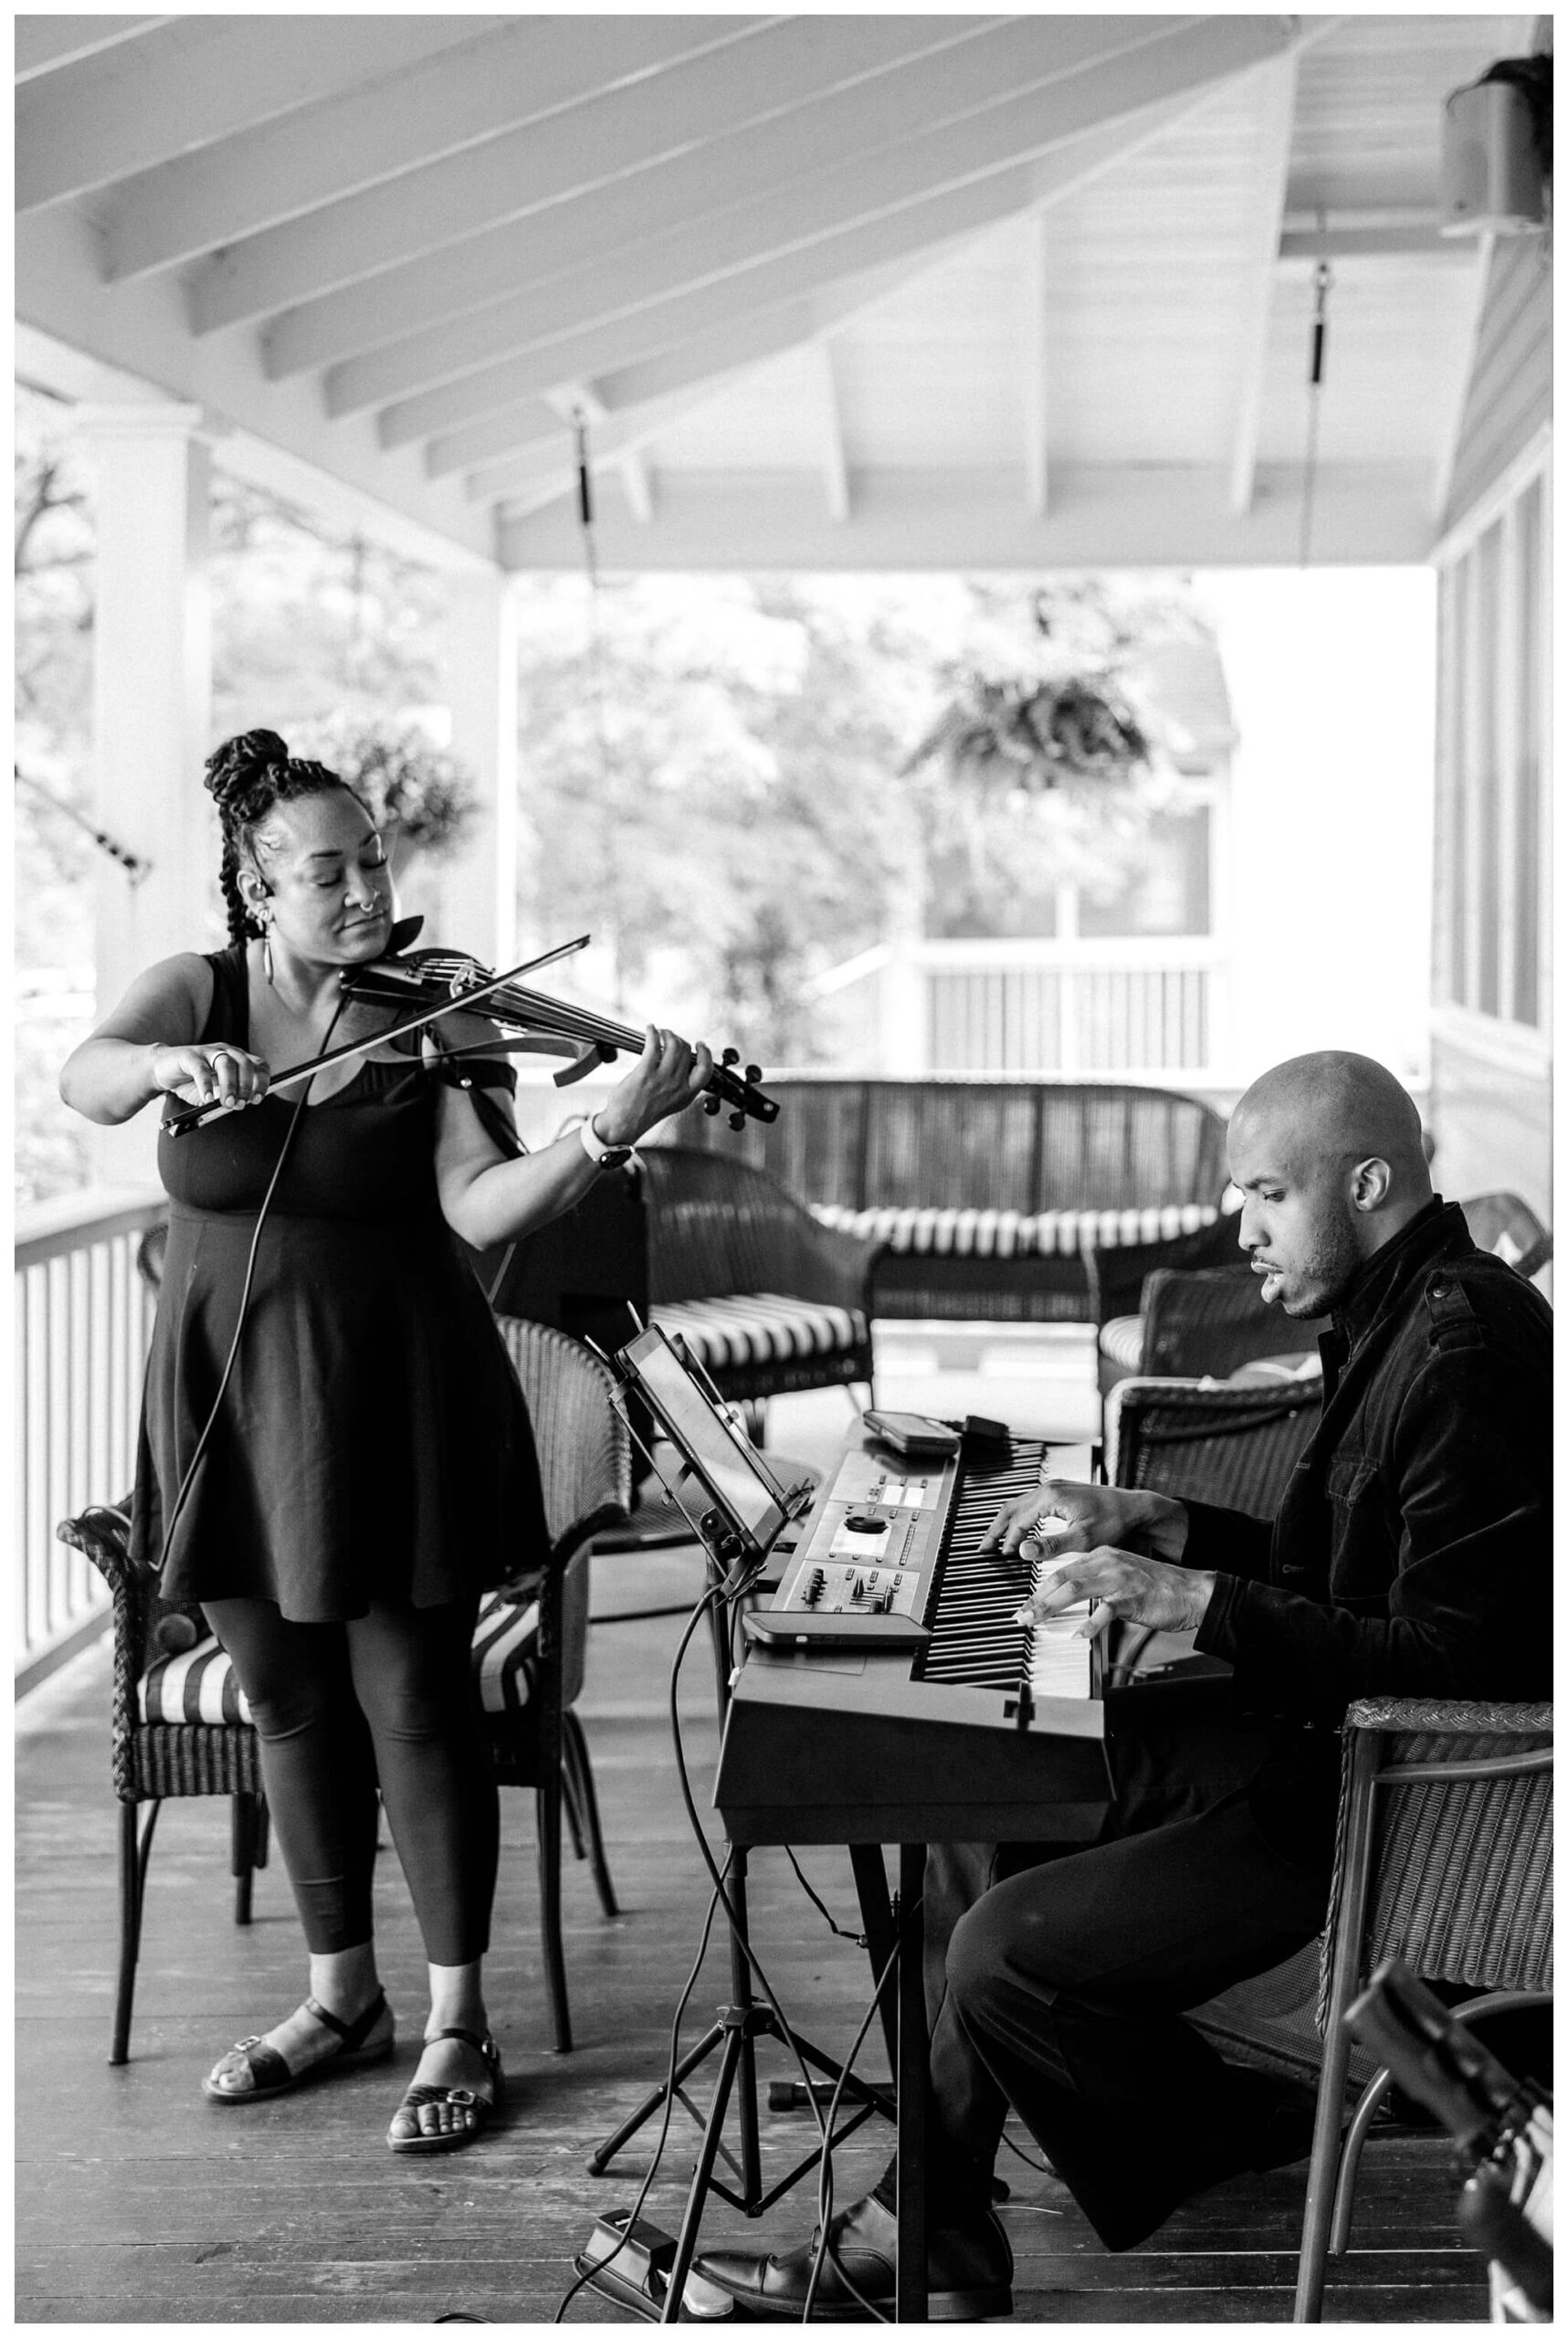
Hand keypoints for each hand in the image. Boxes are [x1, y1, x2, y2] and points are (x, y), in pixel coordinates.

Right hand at [149, 1042, 269, 1110]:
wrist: (162, 1070)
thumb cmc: (192, 1082)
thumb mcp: (215, 1092)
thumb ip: (227, 1097)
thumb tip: (239, 1105)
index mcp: (238, 1059)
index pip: (259, 1066)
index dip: (262, 1082)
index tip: (256, 1099)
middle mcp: (226, 1052)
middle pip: (245, 1064)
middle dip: (246, 1086)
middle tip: (240, 1105)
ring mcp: (208, 1051)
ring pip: (226, 1064)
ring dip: (230, 1086)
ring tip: (227, 1104)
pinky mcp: (189, 1056)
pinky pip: (201, 1069)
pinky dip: (206, 1085)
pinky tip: (207, 1099)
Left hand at [596, 1026, 713, 1144]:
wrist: (624, 1124)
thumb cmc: (643, 1114)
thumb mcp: (672, 1104)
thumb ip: (680, 1087)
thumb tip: (680, 1064)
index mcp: (686, 1095)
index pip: (706, 1070)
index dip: (706, 1054)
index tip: (700, 1046)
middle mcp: (678, 1086)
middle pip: (687, 1052)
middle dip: (679, 1039)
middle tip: (670, 1037)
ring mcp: (662, 1079)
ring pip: (674, 1045)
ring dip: (667, 1034)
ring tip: (661, 1033)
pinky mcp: (645, 1072)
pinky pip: (654, 1045)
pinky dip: (653, 1033)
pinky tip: (650, 1030)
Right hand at [980, 1477, 1188, 1563]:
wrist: (1135, 1508)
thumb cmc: (1114, 1521)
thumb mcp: (1082, 1538)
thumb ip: (1050, 1545)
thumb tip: (1022, 1550)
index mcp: (1051, 1497)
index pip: (1019, 1521)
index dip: (1008, 1540)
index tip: (1002, 1557)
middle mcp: (1050, 1488)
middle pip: (1012, 1508)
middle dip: (996, 1528)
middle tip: (983, 1547)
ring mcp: (1055, 1488)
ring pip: (1020, 1504)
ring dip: (1006, 1522)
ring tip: (995, 1540)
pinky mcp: (1061, 1492)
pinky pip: (1031, 1503)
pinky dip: (1020, 1517)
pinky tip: (1020, 1530)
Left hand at [1015, 1546, 1215, 1640]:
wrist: (1192, 1591)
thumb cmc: (1159, 1588)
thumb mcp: (1123, 1576)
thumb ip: (1098, 1584)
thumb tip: (1072, 1598)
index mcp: (1103, 1556)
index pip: (1063, 1570)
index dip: (1041, 1588)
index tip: (1026, 1604)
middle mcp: (1108, 1563)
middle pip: (1063, 1579)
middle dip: (1037, 1598)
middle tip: (1021, 1615)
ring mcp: (1120, 1580)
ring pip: (1076, 1590)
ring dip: (1051, 1607)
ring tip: (1035, 1621)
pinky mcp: (1133, 1598)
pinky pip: (1105, 1611)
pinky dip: (1089, 1624)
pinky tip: (1078, 1635)